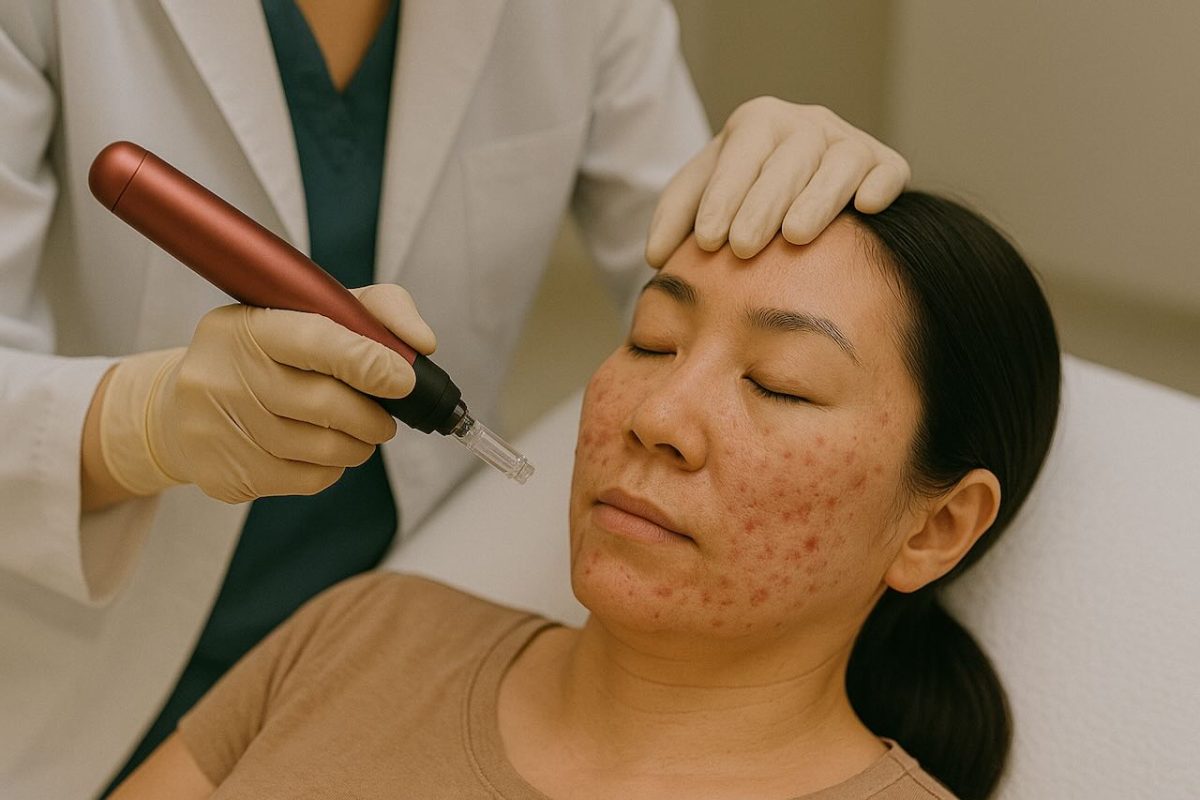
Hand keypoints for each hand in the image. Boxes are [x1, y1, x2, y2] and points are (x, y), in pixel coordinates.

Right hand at [97, 284, 434, 503]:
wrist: (176, 409)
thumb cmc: (261, 356)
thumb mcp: (308, 313)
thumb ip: (375, 311)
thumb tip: (423, 344)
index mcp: (248, 326)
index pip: (319, 341)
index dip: (371, 363)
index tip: (404, 379)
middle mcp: (225, 375)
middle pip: (328, 405)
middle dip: (374, 416)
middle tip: (387, 416)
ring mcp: (219, 429)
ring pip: (324, 449)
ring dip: (360, 444)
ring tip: (361, 432)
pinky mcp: (226, 475)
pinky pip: (309, 479)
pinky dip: (333, 467)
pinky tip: (323, 450)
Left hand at [645, 96, 910, 264]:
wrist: (795, 196)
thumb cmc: (741, 200)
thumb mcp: (703, 199)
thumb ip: (677, 219)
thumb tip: (657, 256)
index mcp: (758, 123)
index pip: (742, 150)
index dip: (724, 194)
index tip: (709, 240)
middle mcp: (806, 123)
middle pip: (789, 156)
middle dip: (763, 202)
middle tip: (743, 247)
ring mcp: (848, 141)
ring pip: (840, 159)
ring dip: (818, 197)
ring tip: (795, 236)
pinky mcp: (884, 164)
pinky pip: (888, 169)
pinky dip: (880, 184)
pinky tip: (864, 209)